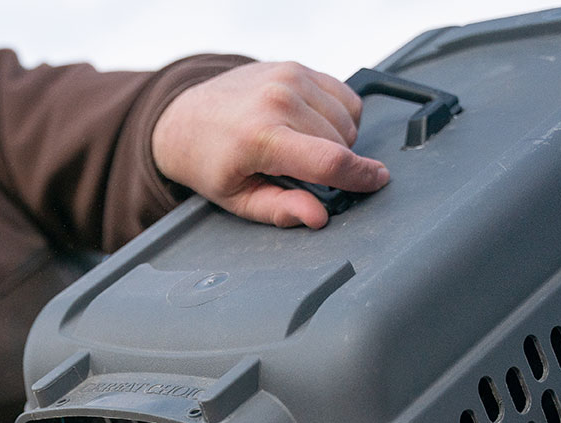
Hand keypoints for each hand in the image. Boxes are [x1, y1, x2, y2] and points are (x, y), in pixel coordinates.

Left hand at [152, 60, 389, 227]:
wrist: (184, 117)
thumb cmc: (209, 160)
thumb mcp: (237, 199)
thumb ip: (280, 209)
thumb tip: (318, 217)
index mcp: (260, 138)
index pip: (327, 160)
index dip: (359, 176)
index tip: (376, 181)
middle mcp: (277, 101)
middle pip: (340, 143)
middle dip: (331, 164)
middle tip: (296, 171)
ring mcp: (288, 79)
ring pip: (347, 120)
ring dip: (335, 140)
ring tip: (298, 148)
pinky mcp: (296, 68)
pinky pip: (343, 96)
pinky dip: (337, 116)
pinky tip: (308, 127)